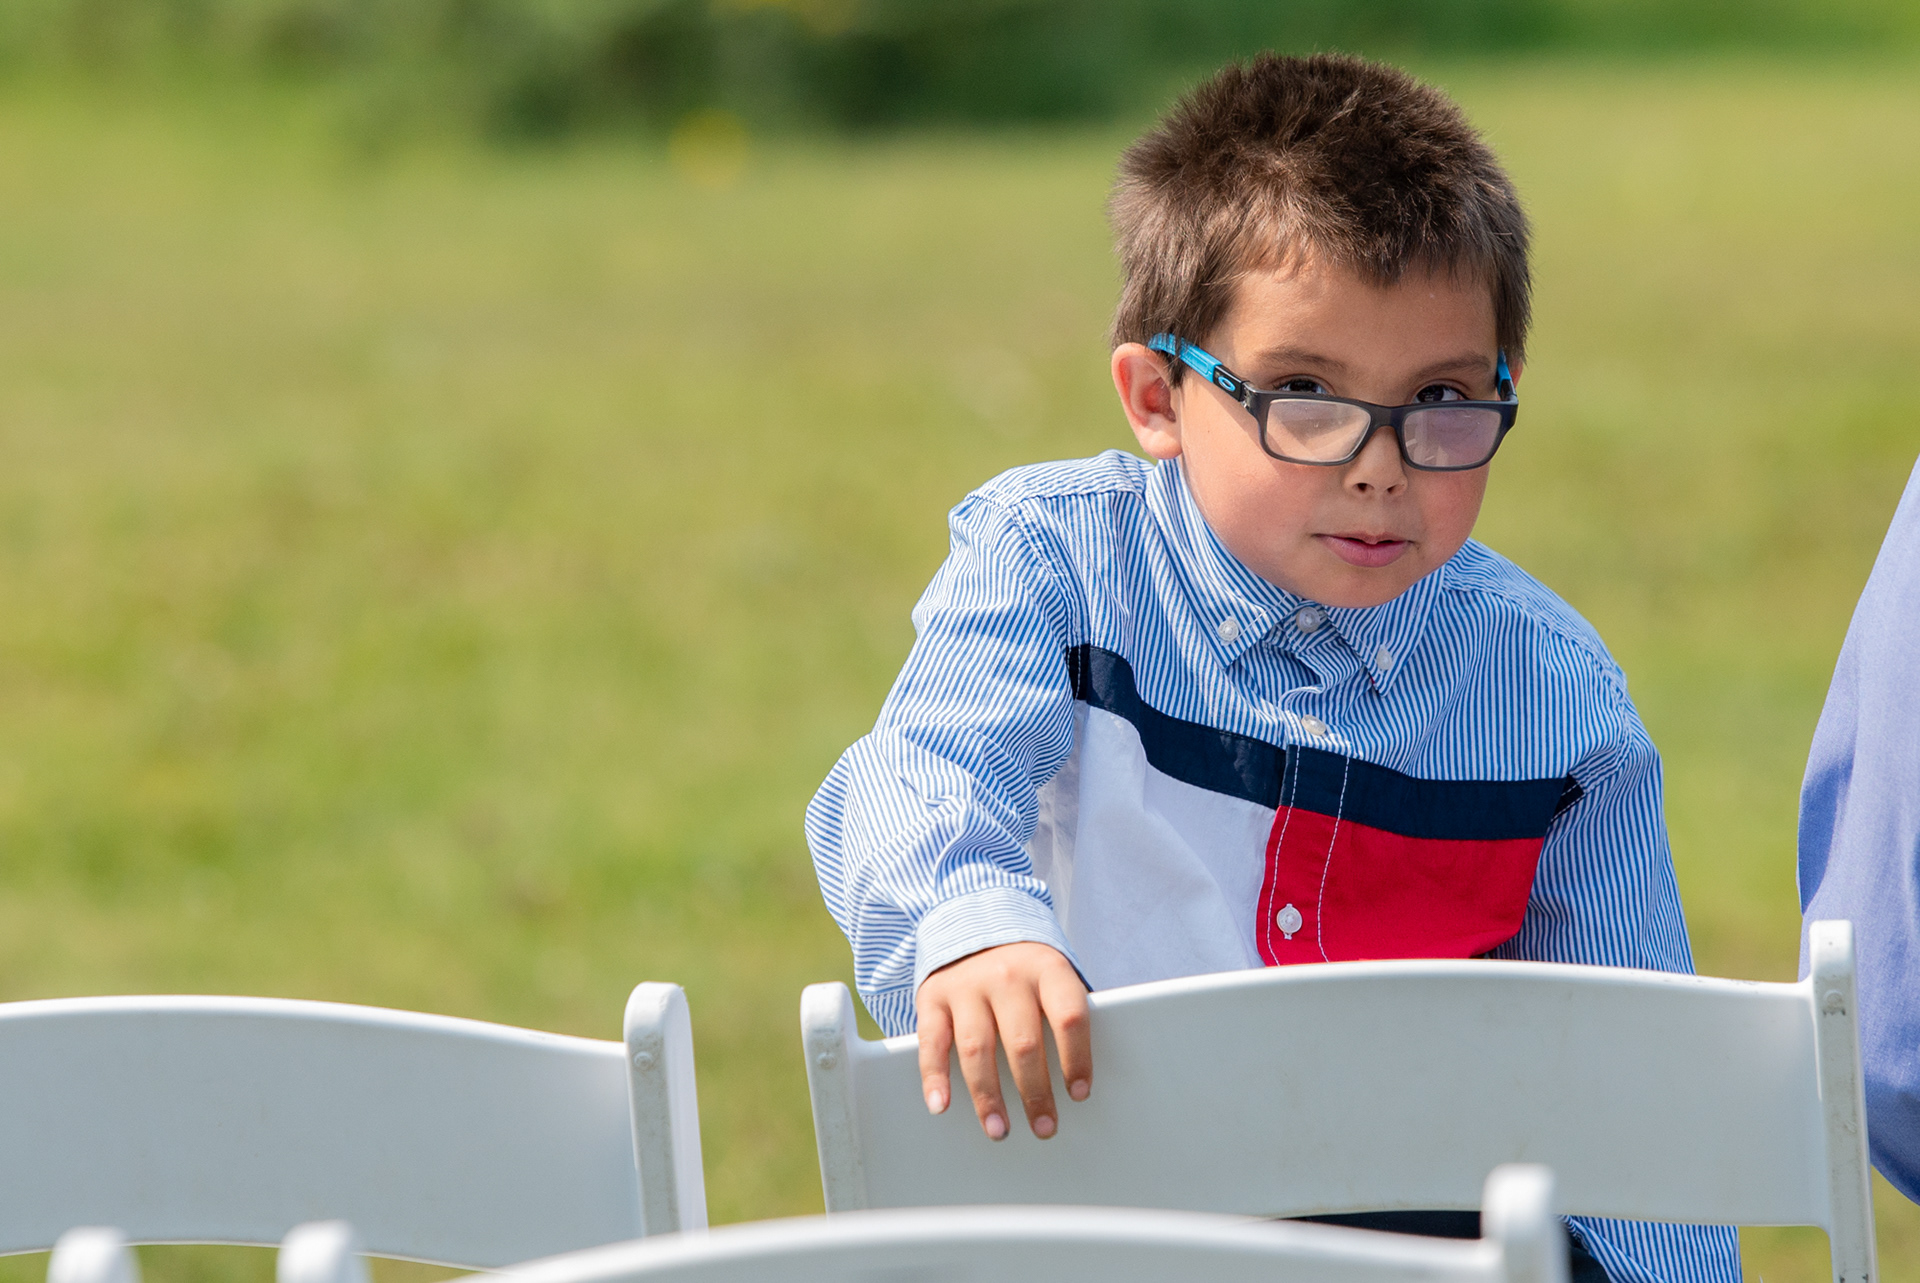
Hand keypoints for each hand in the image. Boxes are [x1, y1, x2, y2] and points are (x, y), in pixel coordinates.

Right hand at [915, 941, 1089, 1140]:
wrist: (973, 926)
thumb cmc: (1024, 971)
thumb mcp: (1051, 977)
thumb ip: (1062, 1016)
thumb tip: (1078, 1083)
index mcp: (1047, 970)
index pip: (1069, 1017)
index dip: (1076, 1059)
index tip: (1079, 1094)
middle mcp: (1007, 976)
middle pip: (1024, 1043)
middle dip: (1035, 1093)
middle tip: (1044, 1127)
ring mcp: (967, 986)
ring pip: (978, 1050)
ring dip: (988, 1097)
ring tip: (1000, 1130)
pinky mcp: (934, 997)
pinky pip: (932, 1042)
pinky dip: (934, 1077)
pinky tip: (941, 1105)